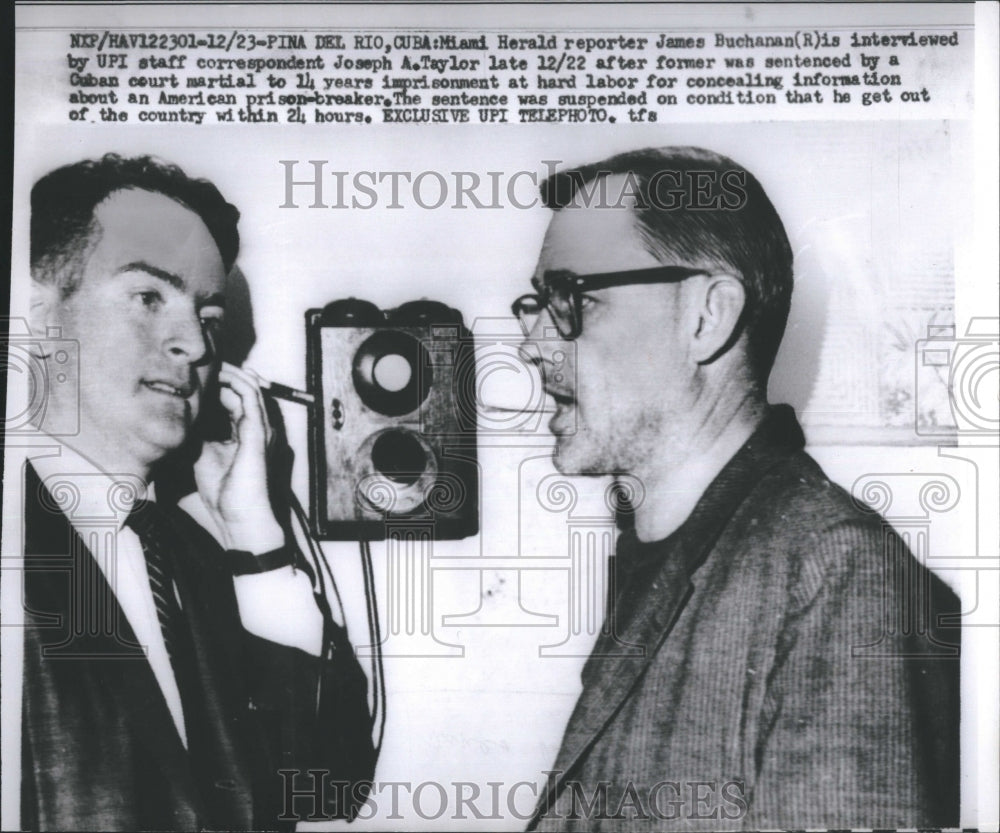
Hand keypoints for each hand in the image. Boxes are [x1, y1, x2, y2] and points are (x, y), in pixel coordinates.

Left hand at [194, 363, 284, 552]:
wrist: (239, 516)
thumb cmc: (225, 493)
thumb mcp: (204, 455)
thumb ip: (201, 433)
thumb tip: (187, 414)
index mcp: (246, 434)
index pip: (237, 399)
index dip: (221, 384)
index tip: (200, 375)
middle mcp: (258, 428)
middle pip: (246, 389)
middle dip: (227, 373)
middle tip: (206, 363)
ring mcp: (261, 429)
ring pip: (251, 388)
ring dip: (232, 373)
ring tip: (213, 364)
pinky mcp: (258, 432)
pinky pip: (251, 397)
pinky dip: (237, 383)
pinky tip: (220, 378)